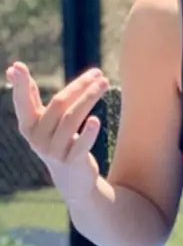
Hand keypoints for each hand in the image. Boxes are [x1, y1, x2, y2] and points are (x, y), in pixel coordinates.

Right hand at [5, 62, 109, 203]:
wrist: (72, 178)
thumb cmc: (56, 140)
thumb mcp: (42, 120)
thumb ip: (30, 97)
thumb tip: (13, 68)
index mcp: (28, 126)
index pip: (23, 102)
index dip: (20, 85)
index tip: (16, 67)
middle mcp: (37, 139)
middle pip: (59, 104)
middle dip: (79, 86)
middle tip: (99, 73)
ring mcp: (53, 152)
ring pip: (72, 119)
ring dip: (90, 98)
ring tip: (105, 83)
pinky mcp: (71, 161)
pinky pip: (80, 145)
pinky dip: (88, 133)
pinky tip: (96, 121)